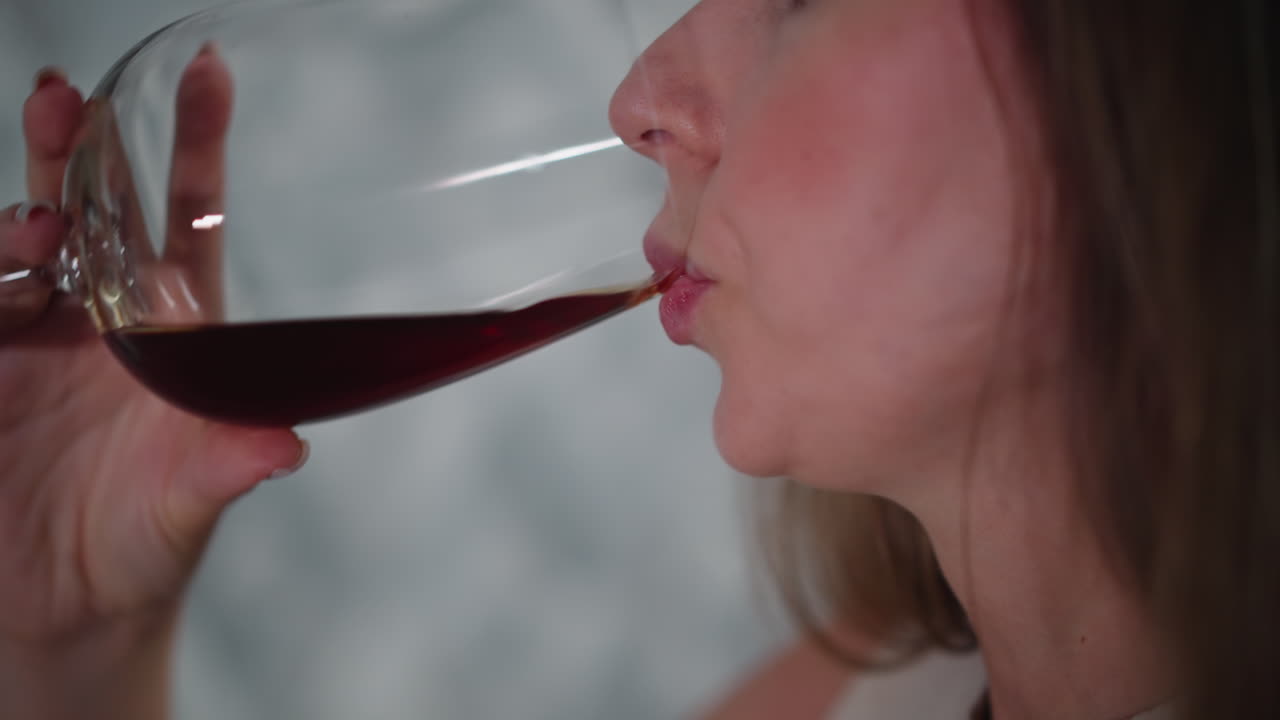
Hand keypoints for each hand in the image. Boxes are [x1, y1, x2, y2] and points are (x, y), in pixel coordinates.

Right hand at [0, 51, 303, 649]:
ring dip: (17, 221)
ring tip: (37, 225)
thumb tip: (285, 444)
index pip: (184, 220)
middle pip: (88, 209)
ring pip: (12, 249)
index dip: (193, 146)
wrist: (68, 611)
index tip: (206, 70)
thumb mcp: (190, 502)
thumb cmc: (146, 545)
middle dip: (76, 147)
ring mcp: (25, 342)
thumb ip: (231, 463)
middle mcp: (96, 321)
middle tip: (65, 98)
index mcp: (171, 333)